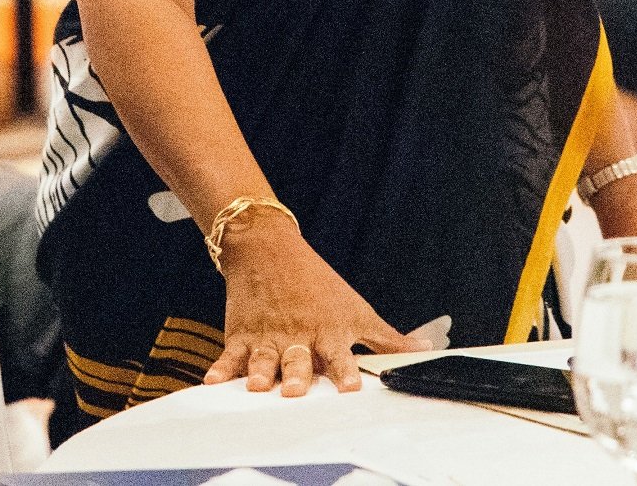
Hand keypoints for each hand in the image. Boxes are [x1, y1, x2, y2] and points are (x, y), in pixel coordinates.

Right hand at [203, 214, 448, 396]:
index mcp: (327, 330)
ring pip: (263, 359)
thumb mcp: (355, 308)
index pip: (339, 355)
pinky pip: (230, 355)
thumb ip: (386, 338)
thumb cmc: (316, 282)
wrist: (267, 247)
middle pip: (297, 359)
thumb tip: (423, 351)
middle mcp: (297, 335)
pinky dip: (220, 369)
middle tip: (295, 389)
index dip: (345, 371)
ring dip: (260, 373)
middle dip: (296, 374)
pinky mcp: (242, 335)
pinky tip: (213, 382)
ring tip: (257, 386)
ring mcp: (267, 336)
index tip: (351, 387)